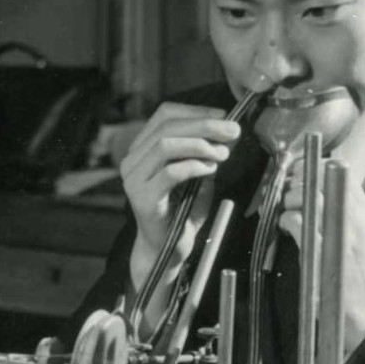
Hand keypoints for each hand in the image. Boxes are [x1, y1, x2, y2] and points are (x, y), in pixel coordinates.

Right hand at [120, 102, 240, 322]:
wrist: (166, 252)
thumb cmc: (181, 213)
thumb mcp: (197, 175)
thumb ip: (205, 153)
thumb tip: (227, 130)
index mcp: (142, 150)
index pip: (164, 114)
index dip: (196, 111)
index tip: (224, 116)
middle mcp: (132, 161)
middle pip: (167, 127)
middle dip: (205, 125)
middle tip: (232, 131)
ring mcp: (134, 180)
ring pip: (166, 145)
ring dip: (200, 144)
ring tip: (223, 153)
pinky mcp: (143, 199)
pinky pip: (171, 173)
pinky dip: (195, 166)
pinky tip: (211, 169)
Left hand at [281, 159, 364, 357]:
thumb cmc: (356, 271)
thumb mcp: (361, 233)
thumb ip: (344, 208)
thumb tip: (315, 186)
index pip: (339, 169)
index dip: (313, 168)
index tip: (299, 174)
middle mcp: (355, 217)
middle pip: (320, 179)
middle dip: (296, 183)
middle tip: (285, 194)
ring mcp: (339, 232)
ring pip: (305, 197)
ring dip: (288, 201)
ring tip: (285, 213)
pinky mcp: (321, 250)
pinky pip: (296, 220)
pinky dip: (285, 220)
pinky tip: (285, 228)